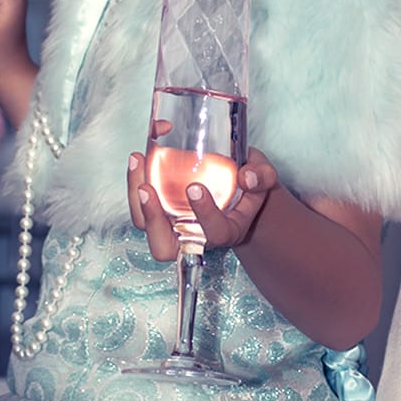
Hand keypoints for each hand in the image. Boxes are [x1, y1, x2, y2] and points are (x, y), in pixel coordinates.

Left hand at [127, 147, 279, 260]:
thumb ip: (261, 176)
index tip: (196, 188)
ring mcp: (172, 224)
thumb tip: (247, 176)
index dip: (204, 214)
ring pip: (144, 222)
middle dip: (152, 218)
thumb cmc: (249, 188)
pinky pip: (140, 203)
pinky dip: (136, 179)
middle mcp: (194, 235)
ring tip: (138, 160)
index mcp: (224, 231)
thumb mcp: (264, 179)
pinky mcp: (160, 209)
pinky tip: (141, 155)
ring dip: (135, 194)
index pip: (213, 232)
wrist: (237, 190)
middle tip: (147, 189)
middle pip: (163, 245)